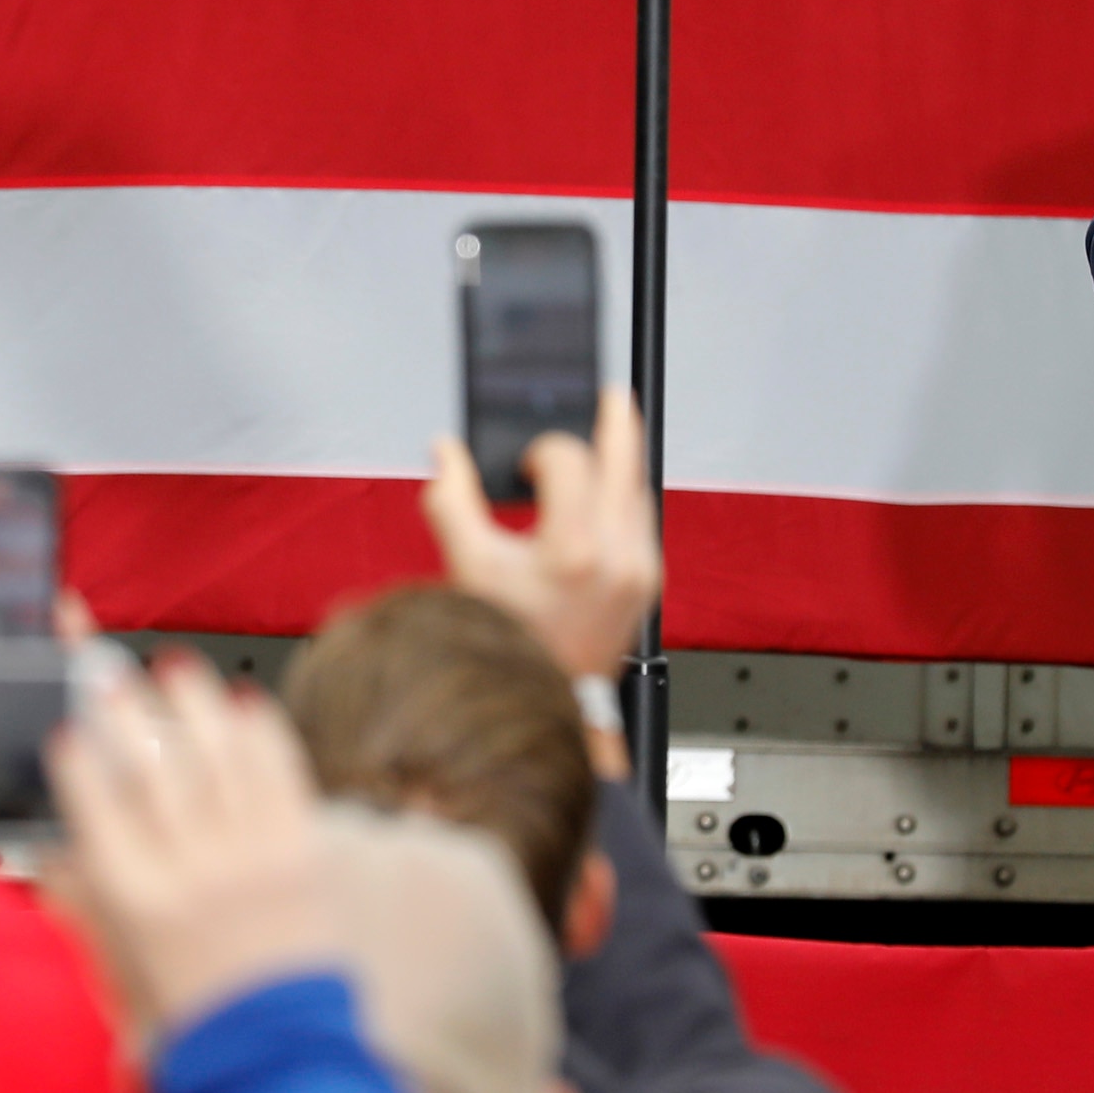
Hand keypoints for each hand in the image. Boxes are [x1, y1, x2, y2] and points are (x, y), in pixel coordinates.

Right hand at [51, 653, 336, 1031]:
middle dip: (127, 707)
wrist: (273, 1046)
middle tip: (113, 676)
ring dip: (193, 700)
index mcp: (135, 898)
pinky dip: (259, 729)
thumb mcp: (115, 955)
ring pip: (218, 751)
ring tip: (176, 670)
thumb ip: (83, 895)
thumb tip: (51, 845)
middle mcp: (193, 869)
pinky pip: (279, 769)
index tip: (68, 732)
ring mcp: (252, 855)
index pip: (97, 803)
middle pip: (154, 763)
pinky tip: (242, 704)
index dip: (79, 757)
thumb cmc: (187, 1001)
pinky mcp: (301, 849)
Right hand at [424, 384, 661, 682]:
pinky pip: (643, 523)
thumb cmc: (503, 639)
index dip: (541, 452)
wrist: (540, 698)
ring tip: (610, 437)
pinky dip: (624, 501)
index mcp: (574, 550)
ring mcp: (640, 571)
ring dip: (620, 466)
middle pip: (627, 464)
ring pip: (639, 492)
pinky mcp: (647, 584)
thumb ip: (450, 501)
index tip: (525, 469)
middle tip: (614, 394)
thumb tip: (445, 451)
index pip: (568, 461)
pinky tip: (606, 494)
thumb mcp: (467, 567)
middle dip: (618, 424)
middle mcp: (618, 557)